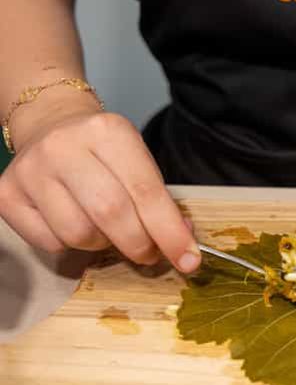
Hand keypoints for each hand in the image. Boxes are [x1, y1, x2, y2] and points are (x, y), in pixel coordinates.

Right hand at [0, 105, 200, 272]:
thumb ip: (160, 202)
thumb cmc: (104, 151)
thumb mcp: (139, 160)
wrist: (51, 123)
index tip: (189, 261)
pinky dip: (70, 245)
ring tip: (106, 229)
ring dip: (102, 244)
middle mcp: (65, 147)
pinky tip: (75, 222)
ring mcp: (31, 170)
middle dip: (139, 245)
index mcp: (109, 132)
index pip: (147, 193)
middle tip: (149, 253)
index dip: (170, 234)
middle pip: (111, 215)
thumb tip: (183, 245)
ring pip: (78, 234)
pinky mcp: (7, 194)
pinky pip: (50, 242)